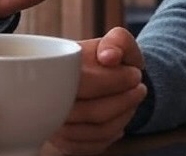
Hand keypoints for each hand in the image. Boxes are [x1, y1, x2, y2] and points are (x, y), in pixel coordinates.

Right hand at [49, 27, 146, 154]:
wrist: (96, 78)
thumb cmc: (105, 59)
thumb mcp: (115, 41)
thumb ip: (118, 40)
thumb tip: (110, 57)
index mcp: (55, 67)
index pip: (84, 82)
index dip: (115, 81)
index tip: (134, 75)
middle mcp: (46, 98)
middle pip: (92, 111)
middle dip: (125, 100)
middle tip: (139, 88)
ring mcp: (53, 123)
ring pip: (97, 131)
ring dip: (124, 116)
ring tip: (132, 100)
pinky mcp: (62, 142)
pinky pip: (94, 145)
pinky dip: (114, 131)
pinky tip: (119, 117)